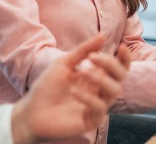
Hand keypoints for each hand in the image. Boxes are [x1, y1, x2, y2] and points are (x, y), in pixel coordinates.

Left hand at [11, 34, 129, 143]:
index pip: (119, 67)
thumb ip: (84, 50)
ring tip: (82, 72)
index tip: (121, 47)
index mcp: (96, 75)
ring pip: (114, 91)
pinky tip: (73, 91)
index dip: (125, 58)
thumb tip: (103, 35)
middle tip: (92, 58)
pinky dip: (88, 97)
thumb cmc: (47, 87)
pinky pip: (99, 107)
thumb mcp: (64, 63)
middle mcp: (100, 90)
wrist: (31, 111)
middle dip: (110, 64)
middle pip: (121, 76)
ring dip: (100, 78)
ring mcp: (97, 105)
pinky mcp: (91, 120)